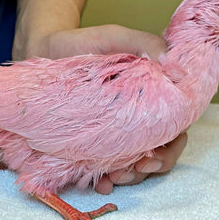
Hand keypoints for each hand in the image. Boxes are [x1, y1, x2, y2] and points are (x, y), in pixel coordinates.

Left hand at [13, 24, 188, 193]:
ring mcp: (114, 132)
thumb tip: (174, 68)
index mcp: (151, 97)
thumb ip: (145, 43)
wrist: (44, 49)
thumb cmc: (82, 43)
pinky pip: (103, 167)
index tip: (152, 157)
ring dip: (127, 177)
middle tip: (127, 172)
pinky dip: (104, 179)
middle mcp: (137, 118)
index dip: (170, 149)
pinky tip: (98, 182)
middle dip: (146, 170)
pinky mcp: (91, 141)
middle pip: (156, 154)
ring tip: (111, 178)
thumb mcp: (115, 37)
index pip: (174, 129)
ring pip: (133, 166)